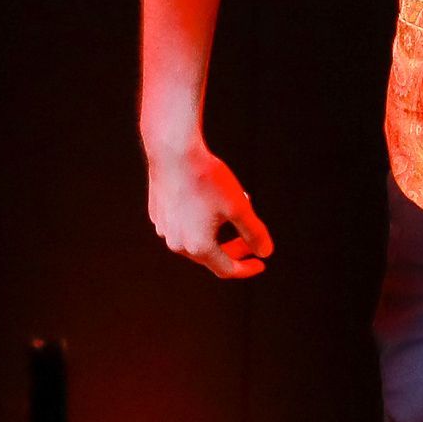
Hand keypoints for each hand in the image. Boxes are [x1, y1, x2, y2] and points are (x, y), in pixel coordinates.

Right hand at [146, 143, 272, 281]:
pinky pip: (182, 226)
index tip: (260, 263)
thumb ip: (254, 233)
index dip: (247, 269)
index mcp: (198, 246)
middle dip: (233, 250)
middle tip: (250, 241)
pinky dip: (199, 223)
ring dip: (216, 234)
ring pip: (195, 240)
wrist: (173, 152)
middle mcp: (177, 243)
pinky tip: (209, 203)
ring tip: (232, 213)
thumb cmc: (206, 178)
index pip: (227, 269)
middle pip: (210, 257)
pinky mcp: (158, 214)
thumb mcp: (239, 207)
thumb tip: (264, 252)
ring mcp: (164, 229)